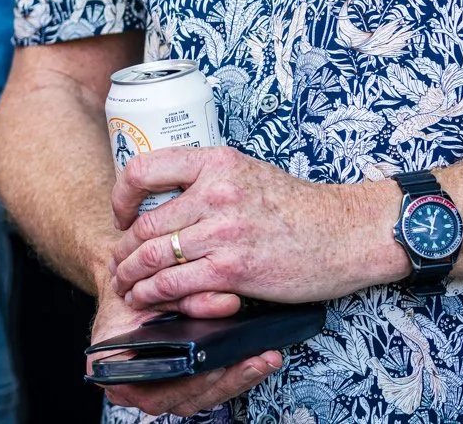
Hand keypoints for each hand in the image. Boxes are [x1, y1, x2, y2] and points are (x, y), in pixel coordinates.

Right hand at [87, 280, 281, 416]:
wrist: (125, 283)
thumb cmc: (129, 288)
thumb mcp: (151, 287)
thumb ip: (185, 296)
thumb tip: (228, 304)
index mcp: (118, 373)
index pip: (157, 392)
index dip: (189, 384)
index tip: (216, 368)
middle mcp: (139, 388)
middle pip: (186, 400)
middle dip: (226, 382)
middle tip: (255, 362)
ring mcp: (162, 388)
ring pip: (202, 397)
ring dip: (236, 380)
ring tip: (265, 360)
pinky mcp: (182, 381)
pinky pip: (207, 386)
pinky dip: (232, 374)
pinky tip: (256, 359)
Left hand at [108, 146, 406, 309]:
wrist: (343, 233)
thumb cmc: (297, 207)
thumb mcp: (248, 173)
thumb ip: (208, 181)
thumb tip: (166, 198)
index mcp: (217, 162)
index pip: (144, 169)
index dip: (122, 196)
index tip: (123, 215)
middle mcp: (216, 192)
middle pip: (145, 224)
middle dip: (124, 250)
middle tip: (119, 264)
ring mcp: (224, 232)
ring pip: (154, 258)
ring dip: (133, 278)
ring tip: (127, 287)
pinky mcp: (234, 269)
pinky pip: (177, 285)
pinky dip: (156, 296)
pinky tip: (151, 301)